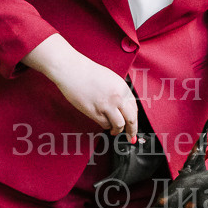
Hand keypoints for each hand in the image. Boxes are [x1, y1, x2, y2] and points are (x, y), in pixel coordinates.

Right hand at [22, 34, 137, 137]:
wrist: (72, 70)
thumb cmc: (88, 73)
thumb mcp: (111, 79)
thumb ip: (119, 93)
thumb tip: (125, 109)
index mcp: (123, 88)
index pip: (135, 109)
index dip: (135, 120)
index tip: (134, 126)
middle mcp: (118, 98)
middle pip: (131, 120)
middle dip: (132, 131)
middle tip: (130, 137)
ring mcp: (106, 106)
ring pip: (118, 125)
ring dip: (117, 130)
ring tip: (114, 131)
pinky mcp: (94, 112)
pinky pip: (105, 124)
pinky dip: (105, 125)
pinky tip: (104, 123)